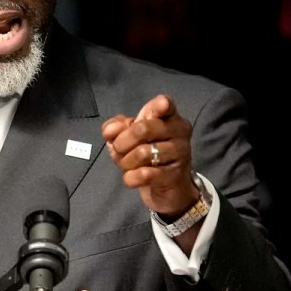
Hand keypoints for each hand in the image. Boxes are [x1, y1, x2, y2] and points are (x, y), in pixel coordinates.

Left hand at [102, 94, 198, 219]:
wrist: (168, 186)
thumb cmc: (148, 152)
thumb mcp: (129, 136)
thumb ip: (116, 127)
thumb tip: (109, 131)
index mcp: (168, 116)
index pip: (166, 104)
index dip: (161, 104)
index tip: (161, 105)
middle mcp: (179, 131)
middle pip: (143, 129)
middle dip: (121, 142)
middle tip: (118, 149)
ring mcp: (180, 153)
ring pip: (142, 153)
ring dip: (125, 161)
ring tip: (127, 164)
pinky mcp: (175, 175)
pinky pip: (145, 174)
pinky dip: (130, 177)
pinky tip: (131, 177)